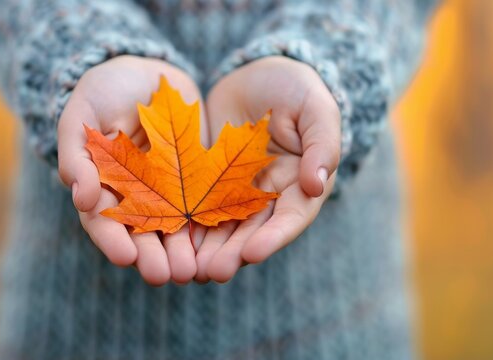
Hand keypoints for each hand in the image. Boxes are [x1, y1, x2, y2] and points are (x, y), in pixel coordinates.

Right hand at [58, 56, 206, 284]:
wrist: (146, 72)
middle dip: (151, 256)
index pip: (102, 220)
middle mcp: (133, 196)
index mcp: (101, 186)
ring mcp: (166, 191)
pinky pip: (203, 207)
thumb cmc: (105, 90)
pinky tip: (218, 245)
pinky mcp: (196, 182)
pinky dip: (208, 228)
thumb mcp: (81, 114)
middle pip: (140, 232)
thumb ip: (76, 155)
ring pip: (172, 227)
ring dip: (180, 251)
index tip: (125, 257)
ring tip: (191, 272)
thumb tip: (81, 198)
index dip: (112, 239)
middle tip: (163, 276)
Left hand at [195, 56, 340, 282]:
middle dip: (233, 252)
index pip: (291, 217)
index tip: (253, 253)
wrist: (256, 74)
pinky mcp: (209, 183)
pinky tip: (170, 242)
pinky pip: (198, 207)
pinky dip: (187, 226)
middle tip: (213, 272)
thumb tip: (317, 184)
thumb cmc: (294, 87)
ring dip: (208, 249)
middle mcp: (269, 195)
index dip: (274, 237)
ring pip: (224, 226)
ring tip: (190, 269)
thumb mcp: (315, 108)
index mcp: (301, 182)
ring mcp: (238, 191)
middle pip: (253, 230)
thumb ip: (322, 144)